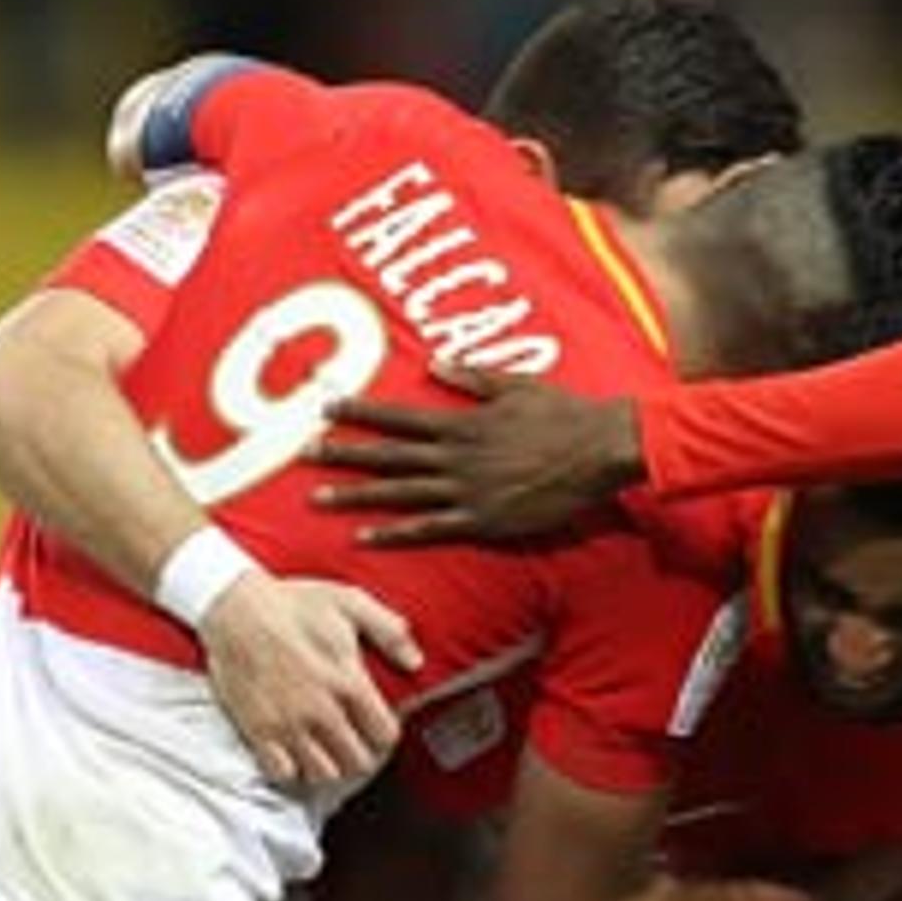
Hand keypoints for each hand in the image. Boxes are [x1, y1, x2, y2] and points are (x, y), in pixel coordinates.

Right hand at [203, 570, 420, 785]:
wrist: (233, 607)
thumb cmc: (293, 603)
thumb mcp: (349, 603)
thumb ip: (389, 631)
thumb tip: (415, 661)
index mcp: (348, 682)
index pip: (385, 735)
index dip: (386, 735)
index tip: (378, 728)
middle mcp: (321, 710)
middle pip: (357, 762)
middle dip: (361, 755)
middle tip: (353, 743)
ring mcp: (288, 724)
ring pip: (323, 774)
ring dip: (329, 765)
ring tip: (326, 750)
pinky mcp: (258, 730)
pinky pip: (282, 773)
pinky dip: (292, 769)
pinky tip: (294, 752)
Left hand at [314, 365, 644, 545]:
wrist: (599, 451)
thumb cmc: (564, 415)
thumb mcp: (516, 385)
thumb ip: (471, 377)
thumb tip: (434, 363)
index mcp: (461, 423)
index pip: (398, 417)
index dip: (359, 412)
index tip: (325, 407)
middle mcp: (455, 457)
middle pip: (387, 456)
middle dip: (343, 453)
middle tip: (302, 454)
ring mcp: (465, 491)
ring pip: (398, 493)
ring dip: (355, 495)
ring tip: (317, 497)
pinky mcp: (482, 521)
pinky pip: (429, 528)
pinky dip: (394, 533)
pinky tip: (364, 537)